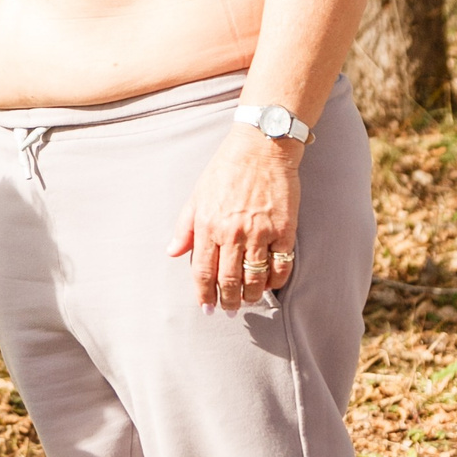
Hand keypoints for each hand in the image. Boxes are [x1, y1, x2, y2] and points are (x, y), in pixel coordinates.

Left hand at [170, 121, 301, 309]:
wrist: (262, 146)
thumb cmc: (226, 169)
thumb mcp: (197, 195)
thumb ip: (184, 227)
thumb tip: (172, 252)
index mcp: (208, 226)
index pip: (203, 273)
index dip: (204, 295)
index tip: (207, 308)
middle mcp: (232, 233)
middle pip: (229, 281)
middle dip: (228, 301)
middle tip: (230, 310)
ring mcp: (260, 233)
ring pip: (255, 279)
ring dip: (252, 296)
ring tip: (249, 300)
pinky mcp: (284, 230)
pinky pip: (281, 266)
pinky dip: (276, 281)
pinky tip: (270, 284)